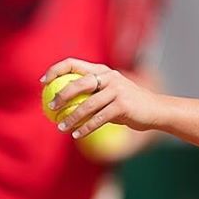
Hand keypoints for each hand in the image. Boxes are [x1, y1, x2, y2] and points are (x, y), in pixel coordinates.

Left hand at [40, 58, 162, 138]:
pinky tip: (77, 135)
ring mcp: (117, 90)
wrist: (156, 110)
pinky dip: (86, 128)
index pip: (74, 63)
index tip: (43, 82)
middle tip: (50, 107)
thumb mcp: (110, 93)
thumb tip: (61, 101)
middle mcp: (109, 77)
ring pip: (87, 105)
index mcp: (103, 70)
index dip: (56, 70)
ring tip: (60, 127)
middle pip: (79, 83)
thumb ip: (92, 93)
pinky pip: (99, 119)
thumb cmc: (128, 104)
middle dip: (61, 95)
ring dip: (71, 118)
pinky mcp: (123, 105)